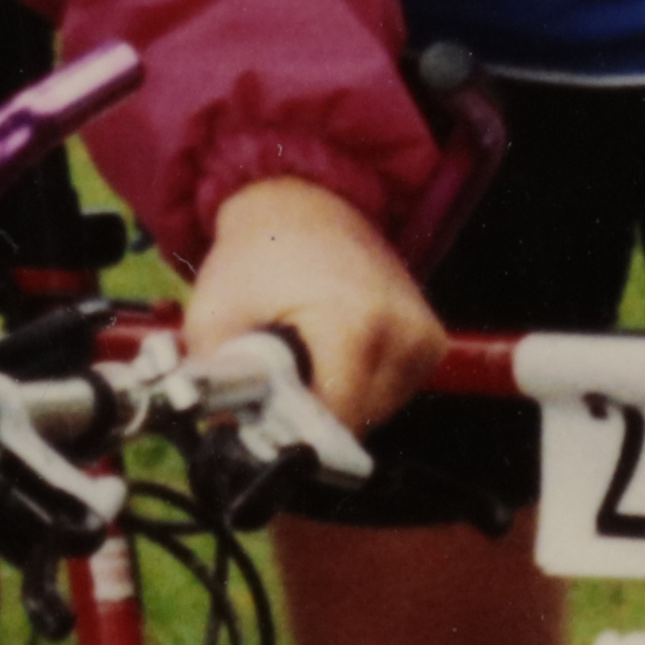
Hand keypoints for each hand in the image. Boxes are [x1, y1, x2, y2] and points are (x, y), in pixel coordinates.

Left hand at [172, 176, 441, 443]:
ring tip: (307, 360)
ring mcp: (424, 339)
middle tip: (278, 386)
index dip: (292, 438)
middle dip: (311, 421)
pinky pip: (391, 393)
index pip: (333, 426)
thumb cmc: (257, 253)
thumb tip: (230, 445)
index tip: (263, 425)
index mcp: (356, 328)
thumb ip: (220, 390)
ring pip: (376, 414)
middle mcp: (404, 335)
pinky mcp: (431, 341)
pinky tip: (332, 353)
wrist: (304, 200)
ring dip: (336, 404)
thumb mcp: (213, 318)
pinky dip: (358, 387)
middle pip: (356, 426)